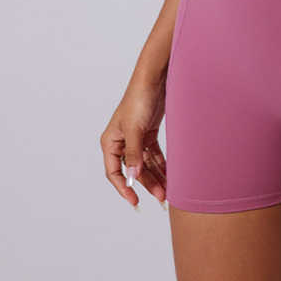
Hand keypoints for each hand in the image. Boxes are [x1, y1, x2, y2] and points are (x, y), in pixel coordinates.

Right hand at [100, 77, 167, 207]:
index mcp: (111, 141)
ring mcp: (136, 137)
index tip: (135, 200)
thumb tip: (133, 175)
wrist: (154, 79)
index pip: (114, 172)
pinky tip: (170, 175)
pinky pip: (154, 154)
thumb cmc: (139, 99)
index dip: (124, 187)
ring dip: (156, 176)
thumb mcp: (135, 129)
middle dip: (147, 183)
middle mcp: (122, 141)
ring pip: (145, 163)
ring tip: (168, 191)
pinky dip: (161, 164)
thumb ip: (134, 153)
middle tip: (161, 196)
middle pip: (134, 170)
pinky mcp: (149, 133)